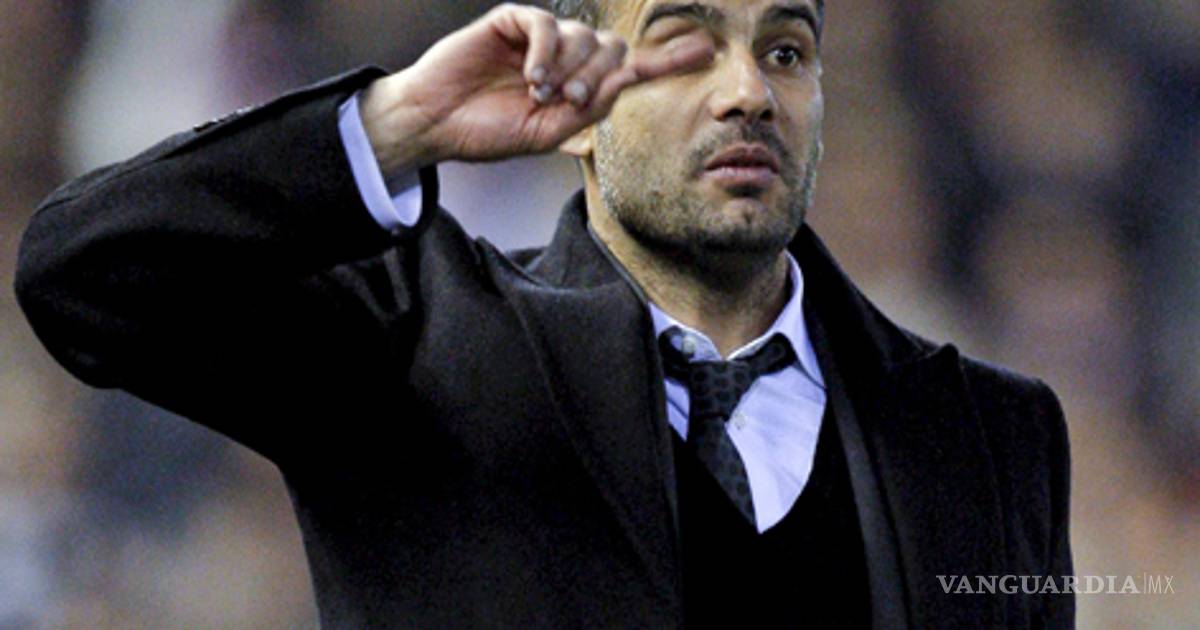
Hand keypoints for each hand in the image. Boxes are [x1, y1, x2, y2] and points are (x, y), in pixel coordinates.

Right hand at [359, 3, 713, 174]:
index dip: (667, 60)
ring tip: (539, 93)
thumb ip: (588, 109)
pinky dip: (546, 50)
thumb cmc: (489, 132)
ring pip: (583, 36)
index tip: (705, 50)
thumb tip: (625, 80)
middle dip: (597, 77)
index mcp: (577, 86)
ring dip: (569, 68)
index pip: (631, 68)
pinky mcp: (513, 21)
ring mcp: (540, 37)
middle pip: (612, 49)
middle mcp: (565, 57)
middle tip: (566, 101)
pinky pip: (548, 22)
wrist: (437, 124)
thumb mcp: (547, 132)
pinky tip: (531, 76)